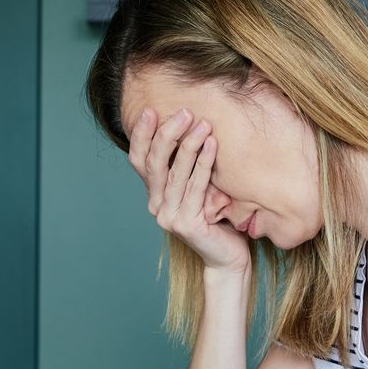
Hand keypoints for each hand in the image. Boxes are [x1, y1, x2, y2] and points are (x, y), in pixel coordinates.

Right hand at [127, 108, 249, 273]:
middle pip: (154, 164)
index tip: (150, 110)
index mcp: (155, 195)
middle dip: (167, 134)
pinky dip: (204, 163)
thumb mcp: (199, 188)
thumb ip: (188, 168)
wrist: (228, 258)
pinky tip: (212, 144)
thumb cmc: (217, 219)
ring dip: (188, 144)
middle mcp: (157, 206)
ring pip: (175, 173)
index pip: (139, 161)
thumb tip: (192, 125)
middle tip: (184, 112)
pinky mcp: (186, 224)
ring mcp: (169, 216)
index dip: (142, 136)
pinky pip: (196, 186)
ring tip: (202, 123)